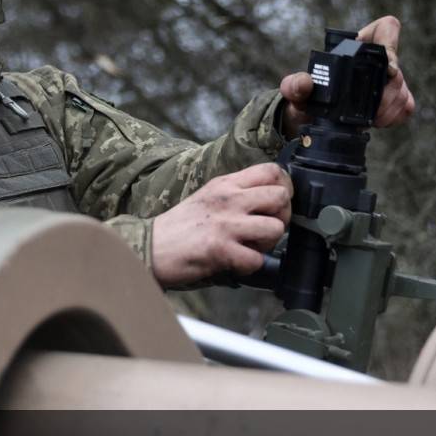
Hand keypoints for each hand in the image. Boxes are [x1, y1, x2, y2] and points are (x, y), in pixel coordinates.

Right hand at [150, 162, 291, 284]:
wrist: (150, 246)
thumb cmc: (179, 226)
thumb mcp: (207, 196)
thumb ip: (236, 192)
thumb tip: (268, 199)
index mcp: (225, 184)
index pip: (272, 171)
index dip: (284, 187)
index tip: (277, 203)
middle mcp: (228, 200)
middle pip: (281, 198)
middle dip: (281, 216)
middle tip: (266, 227)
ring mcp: (225, 224)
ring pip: (275, 229)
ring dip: (268, 243)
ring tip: (250, 246)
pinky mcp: (221, 250)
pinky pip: (257, 259)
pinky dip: (250, 265)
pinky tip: (236, 261)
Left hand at [279, 15, 416, 134]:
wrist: (309, 119)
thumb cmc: (305, 96)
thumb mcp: (293, 89)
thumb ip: (293, 84)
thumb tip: (305, 82)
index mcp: (356, 47)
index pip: (387, 28)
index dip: (391, 41)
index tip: (385, 67)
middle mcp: (376, 62)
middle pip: (397, 70)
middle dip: (386, 94)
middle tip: (371, 111)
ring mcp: (387, 82)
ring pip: (402, 90)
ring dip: (389, 108)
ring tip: (371, 119)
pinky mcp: (393, 100)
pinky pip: (406, 106)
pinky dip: (394, 116)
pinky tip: (378, 122)